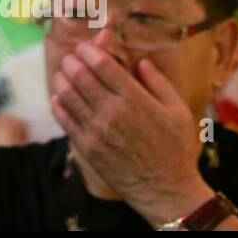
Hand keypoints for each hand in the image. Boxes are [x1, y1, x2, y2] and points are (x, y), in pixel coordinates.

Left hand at [50, 41, 211, 225]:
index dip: (89, 51)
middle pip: (81, 76)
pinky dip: (59, 104)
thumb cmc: (176, 149)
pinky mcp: (87, 147)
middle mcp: (113, 112)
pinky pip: (65, 120)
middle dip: (73, 61)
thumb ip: (159, 82)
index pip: (103, 65)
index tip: (84, 46)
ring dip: (63, 79)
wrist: (165, 190)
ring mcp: (97, 131)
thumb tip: (141, 61)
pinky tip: (59, 97)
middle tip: (71, 57)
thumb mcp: (178, 111)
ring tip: (63, 73)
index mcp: (135, 99)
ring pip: (69, 95)